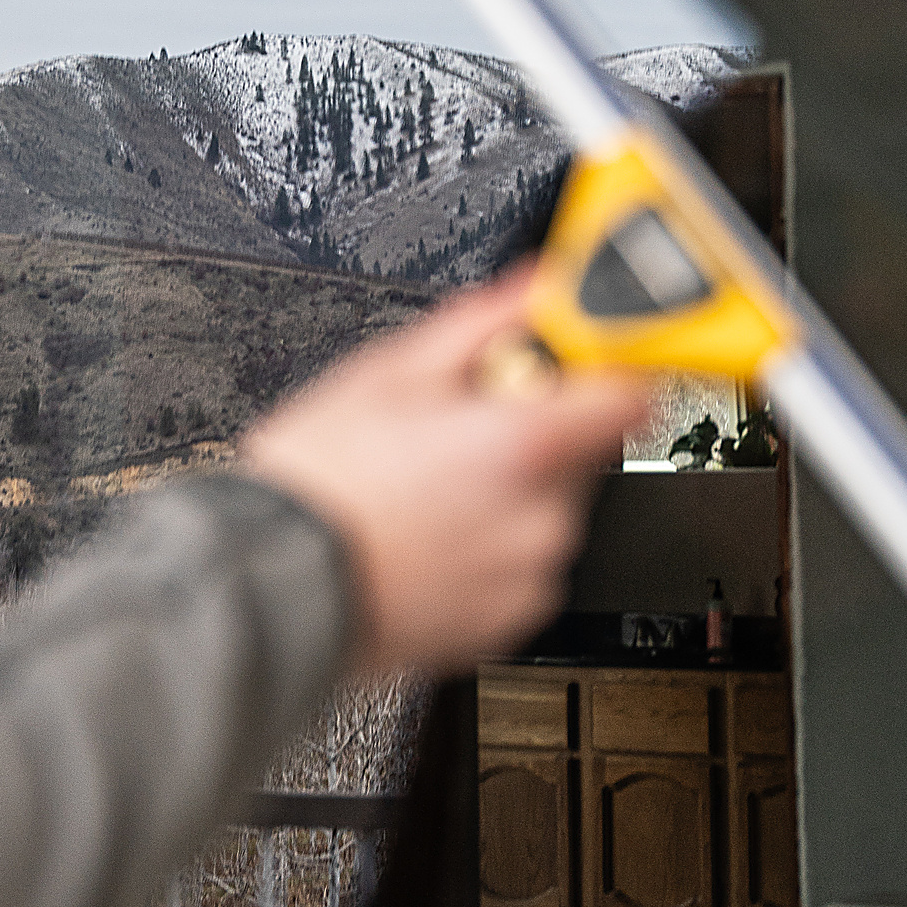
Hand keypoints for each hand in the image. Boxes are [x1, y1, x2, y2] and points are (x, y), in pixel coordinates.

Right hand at [241, 268, 650, 675]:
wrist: (276, 584)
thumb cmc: (320, 484)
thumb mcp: (393, 369)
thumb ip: (486, 320)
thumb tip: (538, 286)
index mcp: (524, 447)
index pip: (630, 395)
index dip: (609, 369)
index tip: (582, 361)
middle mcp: (542, 519)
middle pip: (582, 450)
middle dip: (536, 430)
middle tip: (461, 427)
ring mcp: (528, 576)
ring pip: (552, 507)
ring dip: (513, 489)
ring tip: (432, 486)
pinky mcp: (509, 619)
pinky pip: (525, 562)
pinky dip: (493, 544)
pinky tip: (433, 531)